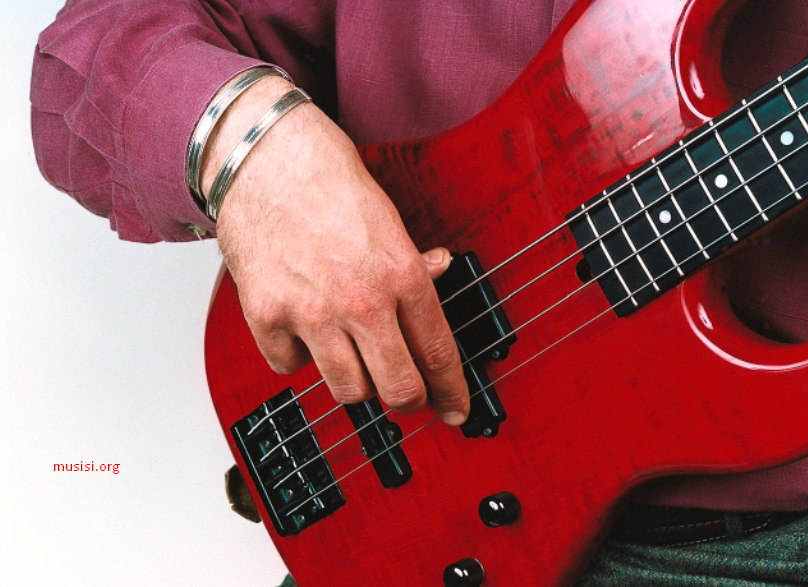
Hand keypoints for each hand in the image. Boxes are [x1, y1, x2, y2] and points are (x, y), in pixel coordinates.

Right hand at [203, 76, 469, 425]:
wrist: (264, 159)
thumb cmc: (328, 183)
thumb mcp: (388, 220)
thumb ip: (412, 262)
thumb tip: (440, 271)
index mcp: (401, 276)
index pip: (439, 354)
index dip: (452, 393)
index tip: (456, 411)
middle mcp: (361, 300)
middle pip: (398, 389)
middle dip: (410, 401)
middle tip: (408, 396)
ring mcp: (312, 314)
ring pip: (348, 391)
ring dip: (357, 382)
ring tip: (353, 355)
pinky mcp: (267, 318)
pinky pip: (290, 367)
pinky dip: (299, 356)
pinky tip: (303, 329)